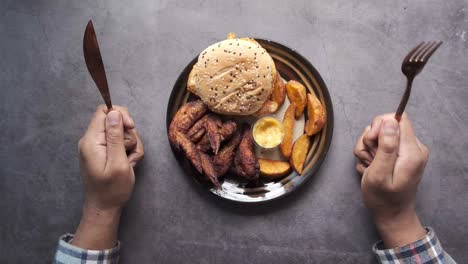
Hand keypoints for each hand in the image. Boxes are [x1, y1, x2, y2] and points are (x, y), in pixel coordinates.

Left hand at [73, 105, 143, 248]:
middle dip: (129, 134)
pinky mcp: (104, 151)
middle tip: (129, 153)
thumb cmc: (112, 189)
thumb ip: (116, 136)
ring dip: (131, 145)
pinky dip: (128, 151)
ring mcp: (97, 146)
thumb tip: (114, 112)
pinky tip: (129, 163)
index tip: (131, 128)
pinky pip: (120, 142)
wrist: (105, 207)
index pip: (105, 111)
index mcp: (91, 140)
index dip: (121, 115)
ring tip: (130, 162)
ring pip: (122, 132)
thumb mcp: (118, 162)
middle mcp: (92, 140)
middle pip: (116, 121)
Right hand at [354, 113, 428, 247]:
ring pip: (379, 135)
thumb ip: (386, 146)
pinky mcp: (400, 154)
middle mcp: (413, 147)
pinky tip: (371, 167)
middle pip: (385, 125)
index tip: (372, 144)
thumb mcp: (379, 173)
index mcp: (412, 151)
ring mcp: (407, 151)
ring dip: (367, 149)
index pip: (396, 119)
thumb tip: (389, 121)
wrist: (391, 214)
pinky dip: (371, 155)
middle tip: (370, 160)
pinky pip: (380, 144)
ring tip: (369, 166)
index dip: (378, 127)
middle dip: (370, 141)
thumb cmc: (382, 198)